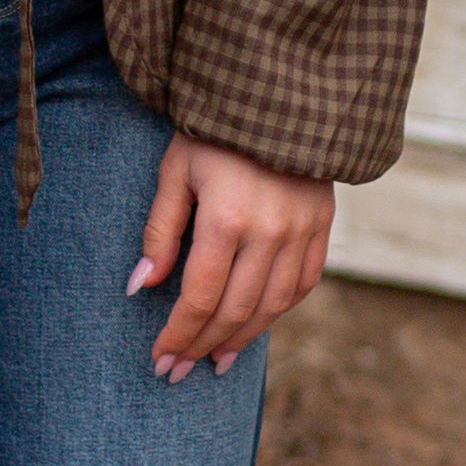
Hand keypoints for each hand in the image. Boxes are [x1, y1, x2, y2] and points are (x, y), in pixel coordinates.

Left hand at [130, 134, 333, 377]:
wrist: (280, 94)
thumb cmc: (215, 130)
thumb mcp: (175, 170)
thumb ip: (160, 231)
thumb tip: (142, 287)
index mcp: (228, 217)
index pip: (199, 296)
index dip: (178, 334)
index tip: (160, 358)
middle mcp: (271, 232)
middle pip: (235, 310)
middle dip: (202, 345)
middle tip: (178, 371)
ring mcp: (303, 231)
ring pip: (272, 306)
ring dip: (241, 338)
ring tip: (215, 359)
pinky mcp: (323, 226)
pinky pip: (303, 284)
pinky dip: (277, 311)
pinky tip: (255, 325)